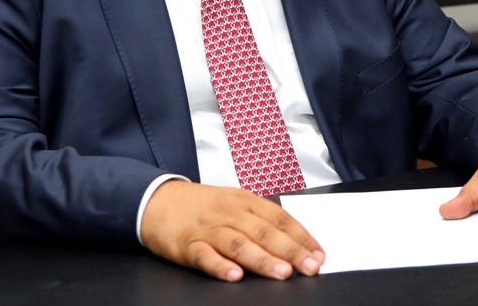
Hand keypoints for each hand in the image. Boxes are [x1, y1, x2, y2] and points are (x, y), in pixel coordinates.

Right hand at [140, 180, 324, 281]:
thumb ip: (261, 220)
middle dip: (290, 250)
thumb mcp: (234, 203)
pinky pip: (206, 257)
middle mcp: (229, 213)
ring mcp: (209, 229)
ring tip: (282, 273)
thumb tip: (294, 241)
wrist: (158, 201)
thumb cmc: (202, 205)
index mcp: (245, 201)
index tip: (319, 254)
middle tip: (309, 267)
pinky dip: (220, 266)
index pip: (279, 218)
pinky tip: (234, 276)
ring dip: (262, 259)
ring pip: (239, 243)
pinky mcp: (188, 245)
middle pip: (264, 231)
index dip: (301, 236)